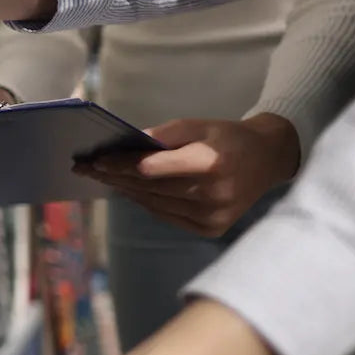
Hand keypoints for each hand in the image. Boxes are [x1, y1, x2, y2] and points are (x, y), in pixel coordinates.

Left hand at [75, 113, 300, 236]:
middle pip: (150, 187)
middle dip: (116, 177)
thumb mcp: (200, 125)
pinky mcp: (210, 229)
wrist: (268, 160)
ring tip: (101, 178)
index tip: (97, 160)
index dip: (123, 164)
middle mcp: (213, 194)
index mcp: (212, 163)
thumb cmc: (228, 138)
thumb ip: (166, 134)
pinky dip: (145, 202)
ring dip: (125, 190)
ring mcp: (212, 216)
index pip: (154, 168)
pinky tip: (127, 190)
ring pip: (154, 203)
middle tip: (86, 169)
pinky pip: (166, 214)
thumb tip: (129, 144)